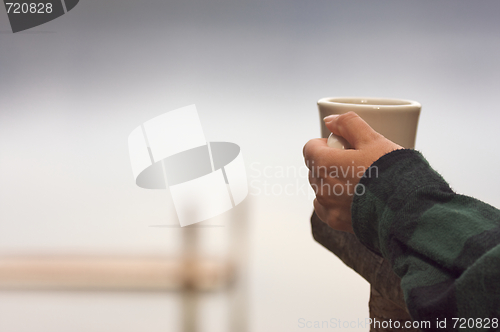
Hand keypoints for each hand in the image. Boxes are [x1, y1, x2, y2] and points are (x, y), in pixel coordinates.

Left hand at [303, 112, 401, 232]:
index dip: (326, 144)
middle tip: (356, 163)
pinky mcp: (336, 222)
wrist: (407, 209)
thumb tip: (330, 120)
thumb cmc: (392, 173)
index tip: (343, 146)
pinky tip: (354, 198)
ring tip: (358, 182)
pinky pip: (326, 207)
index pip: (310, 148)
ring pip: (321, 187)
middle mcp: (321, 186)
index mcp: (324, 164)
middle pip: (315, 167)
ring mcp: (327, 206)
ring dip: (332, 182)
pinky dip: (335, 201)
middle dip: (330, 162)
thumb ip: (348, 124)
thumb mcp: (373, 139)